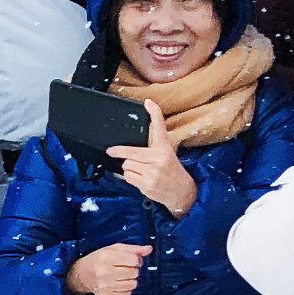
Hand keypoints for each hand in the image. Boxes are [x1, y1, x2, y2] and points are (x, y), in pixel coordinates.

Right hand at [66, 242, 150, 294]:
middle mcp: (104, 272)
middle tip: (125, 269)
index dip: (137, 260)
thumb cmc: (99, 259)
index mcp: (106, 258)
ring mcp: (104, 286)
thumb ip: (133, 249)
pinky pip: (126, 294)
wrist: (81, 274)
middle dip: (133, 270)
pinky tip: (118, 284)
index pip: (134, 260)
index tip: (132, 260)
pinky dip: (125, 289)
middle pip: (134, 273)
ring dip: (130, 280)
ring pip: (132, 284)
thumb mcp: (114, 249)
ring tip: (122, 277)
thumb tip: (149, 249)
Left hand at [106, 99, 197, 216]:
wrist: (183, 192)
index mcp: (165, 148)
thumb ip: (152, 150)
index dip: (154, 113)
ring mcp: (152, 172)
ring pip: (127, 166)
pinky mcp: (147, 184)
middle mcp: (159, 158)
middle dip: (119, 152)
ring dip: (129, 168)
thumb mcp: (167, 156)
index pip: (159, 128)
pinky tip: (141, 180)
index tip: (148, 102)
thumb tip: (131, 149)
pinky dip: (130, 178)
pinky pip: (128, 177)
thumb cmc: (172, 172)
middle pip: (131, 152)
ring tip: (141, 171)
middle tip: (110, 151)